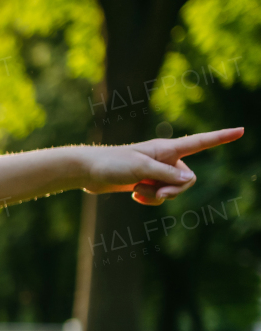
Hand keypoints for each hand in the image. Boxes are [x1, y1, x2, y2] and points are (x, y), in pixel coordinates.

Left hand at [81, 127, 242, 204]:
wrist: (88, 171)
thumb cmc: (112, 164)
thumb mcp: (141, 168)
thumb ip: (166, 174)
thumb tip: (190, 178)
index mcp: (168, 148)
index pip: (201, 142)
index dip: (221, 137)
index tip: (241, 130)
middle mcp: (166, 158)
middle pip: (188, 179)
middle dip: (174, 190)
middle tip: (156, 192)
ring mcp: (157, 172)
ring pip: (174, 190)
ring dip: (158, 196)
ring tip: (138, 190)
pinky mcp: (148, 183)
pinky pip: (159, 197)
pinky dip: (149, 199)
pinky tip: (135, 196)